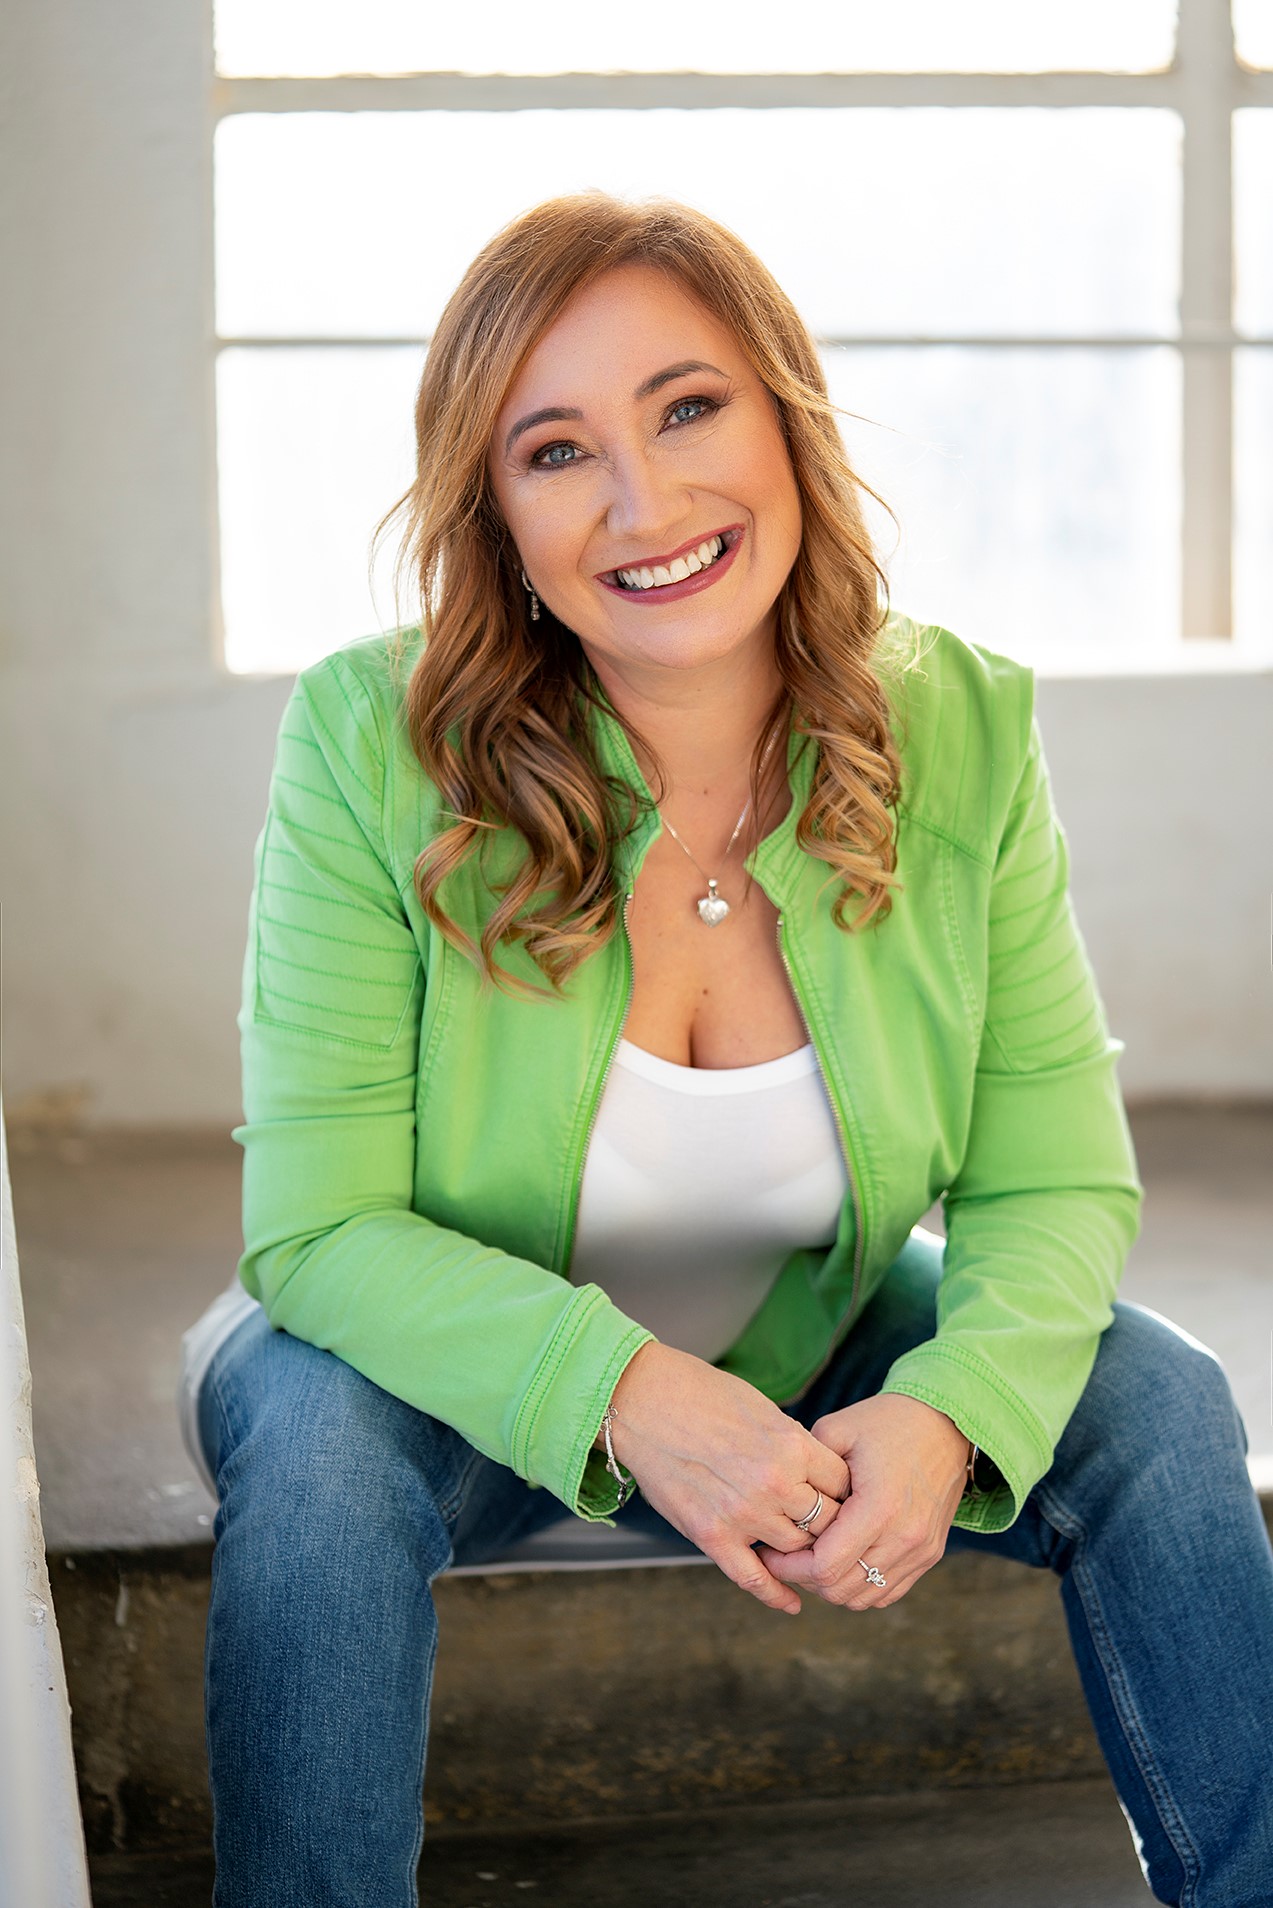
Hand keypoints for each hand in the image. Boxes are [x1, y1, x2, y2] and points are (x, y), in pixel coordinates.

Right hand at [603, 1342, 850, 1616]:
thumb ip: (793, 1445)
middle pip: (827, 1523)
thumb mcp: (763, 1409)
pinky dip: (776, 1595)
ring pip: (796, 1550)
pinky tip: (792, 1603)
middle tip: (832, 1528)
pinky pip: (754, 1577)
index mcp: (792, 1446)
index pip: (843, 1484)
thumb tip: (819, 1473)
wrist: (643, 1401)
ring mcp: (743, 1514)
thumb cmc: (702, 1394)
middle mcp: (774, 1484)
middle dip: (832, 1526)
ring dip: (802, 1551)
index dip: (848, 1492)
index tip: (845, 1496)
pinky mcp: (711, 1535)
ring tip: (806, 1551)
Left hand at [758, 1394, 969, 1610]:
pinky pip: (887, 1592)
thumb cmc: (887, 1422)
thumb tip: (777, 1498)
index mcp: (879, 1507)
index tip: (769, 1552)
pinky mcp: (929, 1555)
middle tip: (784, 1557)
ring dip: (831, 1585)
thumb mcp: (838, 1430)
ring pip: (863, 1597)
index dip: (789, 1566)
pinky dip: (859, 1586)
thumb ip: (805, 1466)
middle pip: (840, 1589)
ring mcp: (920, 1551)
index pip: (825, 1567)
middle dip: (804, 1578)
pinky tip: (842, 1560)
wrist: (946, 1424)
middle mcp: (904, 1537)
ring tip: (812, 1558)